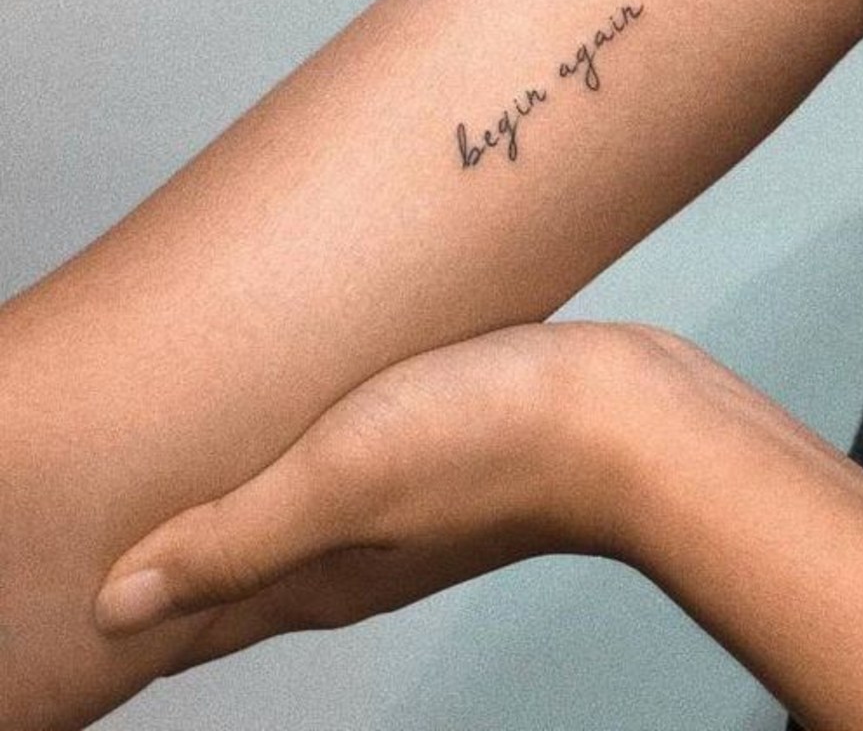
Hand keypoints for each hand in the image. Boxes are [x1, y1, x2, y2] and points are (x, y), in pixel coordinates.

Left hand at [91, 319, 630, 673]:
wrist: (626, 418)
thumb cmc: (488, 442)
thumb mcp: (341, 480)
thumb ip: (231, 539)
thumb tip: (112, 609)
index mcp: (317, 576)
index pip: (197, 613)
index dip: (134, 597)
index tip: (78, 567)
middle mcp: (355, 555)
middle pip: (239, 566)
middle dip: (174, 544)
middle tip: (113, 502)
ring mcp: (406, 507)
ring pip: (293, 514)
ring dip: (238, 496)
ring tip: (187, 454)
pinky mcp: (444, 454)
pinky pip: (347, 466)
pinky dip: (303, 451)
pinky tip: (299, 407)